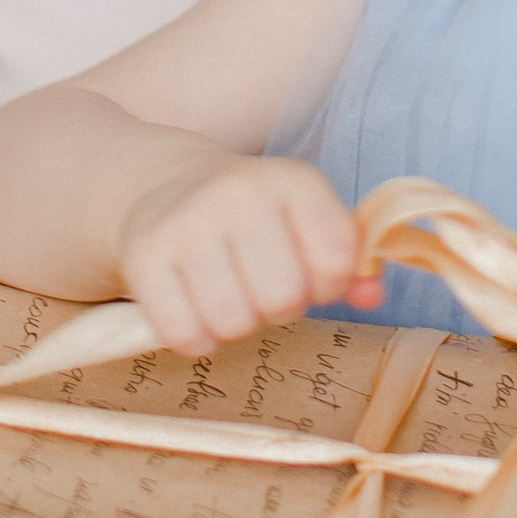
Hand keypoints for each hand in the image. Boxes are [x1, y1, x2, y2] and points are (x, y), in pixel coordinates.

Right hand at [118, 152, 377, 356]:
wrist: (164, 186)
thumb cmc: (256, 218)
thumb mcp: (308, 219)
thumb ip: (351, 258)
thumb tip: (372, 295)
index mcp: (291, 180)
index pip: (337, 262)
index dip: (328, 283)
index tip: (309, 271)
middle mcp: (237, 192)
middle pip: (283, 298)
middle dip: (280, 307)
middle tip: (263, 287)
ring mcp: (185, 223)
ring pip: (232, 323)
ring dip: (237, 324)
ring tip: (230, 295)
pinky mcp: (144, 257)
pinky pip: (184, 334)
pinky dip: (195, 336)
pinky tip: (195, 306)